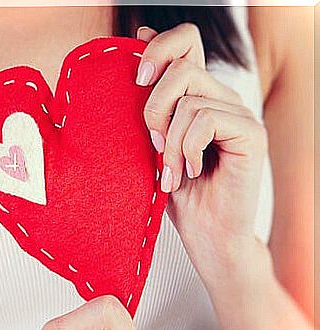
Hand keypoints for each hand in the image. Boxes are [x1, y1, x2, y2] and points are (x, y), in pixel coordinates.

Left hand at [137, 24, 270, 289]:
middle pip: (181, 67)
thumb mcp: (152, 142)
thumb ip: (151, 97)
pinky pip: (206, 120)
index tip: (137, 79)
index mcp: (198, 96)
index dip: (159, 48)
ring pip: (190, 100)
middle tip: (153, 146)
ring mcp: (239, 114)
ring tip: (171, 172)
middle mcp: (221, 99)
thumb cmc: (178, 193)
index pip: (186, 42)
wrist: (206, 235)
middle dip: (154, 109)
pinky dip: (188, 149)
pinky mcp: (251, 134)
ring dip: (170, 143)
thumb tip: (141, 35)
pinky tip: (192, 171)